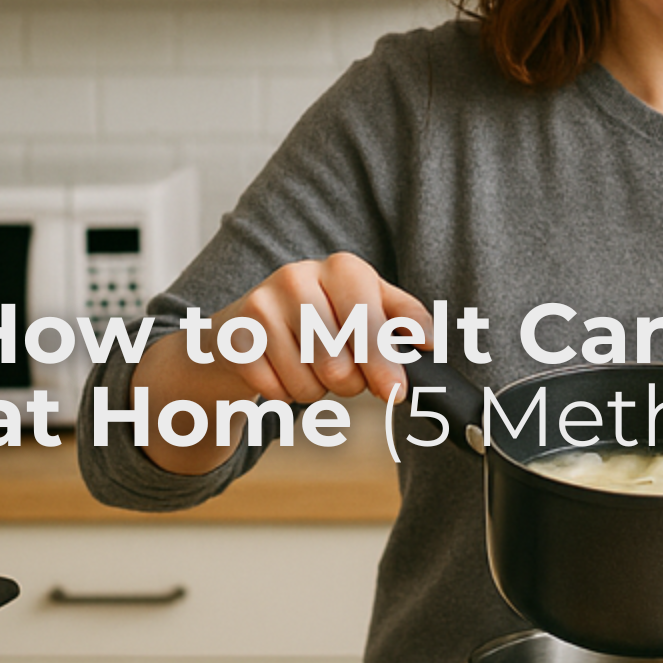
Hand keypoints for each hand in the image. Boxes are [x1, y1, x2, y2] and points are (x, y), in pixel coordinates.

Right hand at [212, 253, 433, 402]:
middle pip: (339, 364)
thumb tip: (428, 341)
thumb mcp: (369, 305)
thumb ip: (403, 318)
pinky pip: (276, 392)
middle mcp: (298, 277)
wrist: (246, 326)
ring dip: (317, 390)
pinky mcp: (235, 338)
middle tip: (346, 376)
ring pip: (309, 384)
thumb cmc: (321, 317)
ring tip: (309, 366)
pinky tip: (280, 368)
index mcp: (342, 268)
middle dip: (350, 384)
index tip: (396, 392)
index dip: (384, 361)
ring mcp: (261, 305)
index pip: (369, 321)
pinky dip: (285, 394)